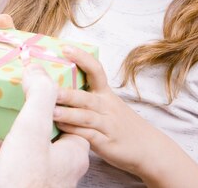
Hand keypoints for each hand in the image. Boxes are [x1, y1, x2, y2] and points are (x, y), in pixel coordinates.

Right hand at [0, 64, 88, 187]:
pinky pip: (6, 175)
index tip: (19, 97)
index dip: (37, 104)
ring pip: (15, 156)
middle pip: (31, 135)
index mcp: (71, 151)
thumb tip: (37, 68)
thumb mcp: (30, 130)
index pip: (59, 114)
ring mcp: (42, 182)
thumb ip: (38, 95)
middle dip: (5, 136)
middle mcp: (60, 167)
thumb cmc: (24, 184)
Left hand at [52, 45, 159, 176]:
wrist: (149, 149)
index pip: (96, 70)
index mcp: (106, 93)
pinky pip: (88, 135)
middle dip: (67, 92)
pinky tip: (61, 129)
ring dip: (67, 113)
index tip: (65, 48)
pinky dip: (74, 131)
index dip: (81, 58)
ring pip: (86, 116)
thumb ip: (87, 96)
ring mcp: (107, 124)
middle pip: (85, 96)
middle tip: (48, 88)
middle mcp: (107, 106)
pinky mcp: (106, 142)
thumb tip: (56, 86)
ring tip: (50, 110)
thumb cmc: (121, 124)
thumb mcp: (108, 106)